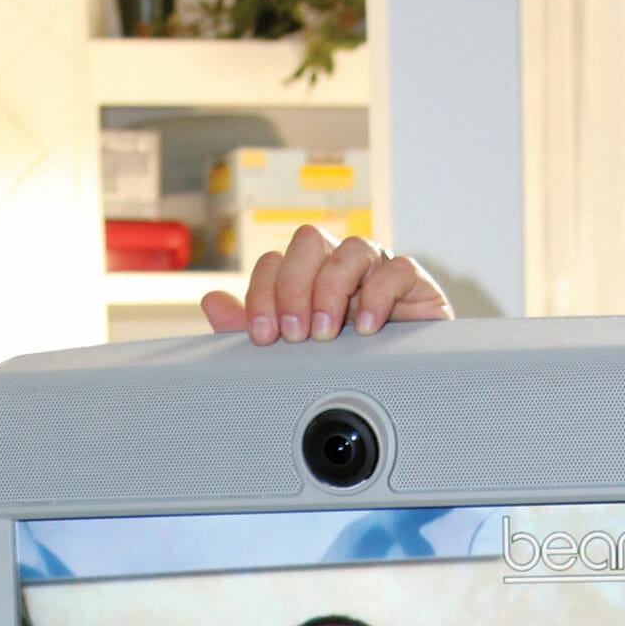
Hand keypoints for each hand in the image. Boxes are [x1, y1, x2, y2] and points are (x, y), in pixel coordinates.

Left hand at [199, 226, 454, 344]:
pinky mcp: (414, 282)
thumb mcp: (289, 350)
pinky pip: (397, 268)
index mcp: (305, 275)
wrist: (398, 385)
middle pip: (308, 240)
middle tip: (296, 334)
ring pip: (351, 248)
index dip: (263, 294)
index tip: (265, 337)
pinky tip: (366, 328)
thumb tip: (211, 301)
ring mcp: (376, 268)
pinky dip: (379, 296)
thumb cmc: (339, 364)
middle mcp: (337, 263)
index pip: (274, 262)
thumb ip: (249, 328)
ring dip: (331, 290)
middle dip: (294, 288)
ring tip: (327, 334)